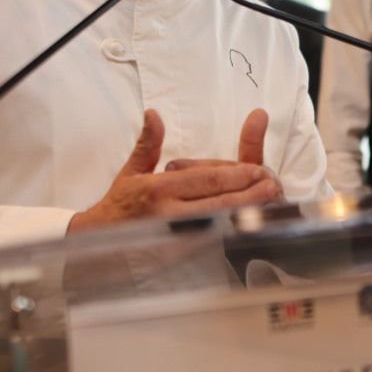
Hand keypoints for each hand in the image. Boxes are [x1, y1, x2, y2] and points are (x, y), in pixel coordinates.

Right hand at [68, 109, 280, 231]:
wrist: (97, 243)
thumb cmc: (119, 206)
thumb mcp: (132, 172)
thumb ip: (149, 144)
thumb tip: (154, 114)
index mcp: (158, 190)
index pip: (205, 180)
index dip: (235, 175)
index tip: (258, 170)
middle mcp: (168, 214)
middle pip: (218, 202)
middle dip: (250, 195)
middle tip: (274, 186)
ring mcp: (175, 239)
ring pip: (220, 225)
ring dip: (248, 215)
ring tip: (271, 205)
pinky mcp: (179, 257)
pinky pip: (213, 244)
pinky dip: (234, 234)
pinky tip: (251, 228)